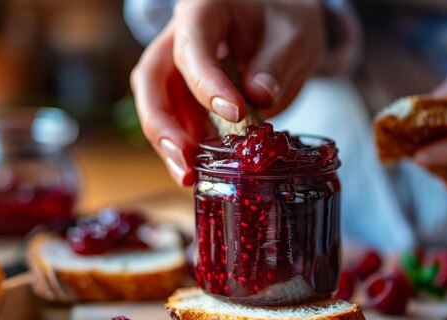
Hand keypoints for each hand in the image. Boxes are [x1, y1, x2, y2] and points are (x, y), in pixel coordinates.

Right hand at [130, 0, 325, 184]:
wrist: (283, 29)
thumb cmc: (285, 22)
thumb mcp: (294, 36)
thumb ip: (277, 62)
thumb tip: (259, 96)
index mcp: (203, 10)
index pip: (192, 47)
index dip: (206, 82)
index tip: (235, 113)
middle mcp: (179, 38)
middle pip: (152, 80)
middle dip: (163, 124)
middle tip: (185, 161)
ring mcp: (178, 69)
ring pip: (157, 106)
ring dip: (169, 144)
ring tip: (189, 176)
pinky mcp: (185, 96)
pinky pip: (177, 122)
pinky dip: (186, 147)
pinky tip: (199, 170)